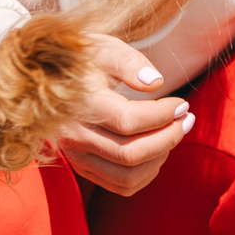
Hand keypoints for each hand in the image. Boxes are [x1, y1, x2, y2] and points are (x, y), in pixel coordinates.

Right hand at [52, 33, 194, 196]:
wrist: (48, 78)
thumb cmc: (85, 59)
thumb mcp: (104, 48)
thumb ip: (129, 62)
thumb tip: (155, 83)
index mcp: (79, 104)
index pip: (128, 121)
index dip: (163, 115)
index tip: (182, 103)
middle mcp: (73, 135)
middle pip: (130, 154)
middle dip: (169, 138)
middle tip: (186, 119)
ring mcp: (76, 156)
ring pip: (127, 177)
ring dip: (160, 158)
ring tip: (173, 132)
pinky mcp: (82, 168)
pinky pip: (121, 186)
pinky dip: (147, 174)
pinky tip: (158, 150)